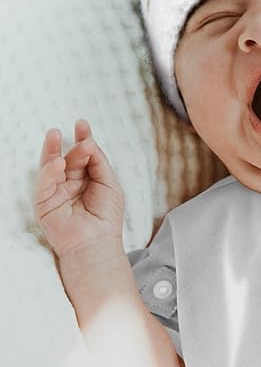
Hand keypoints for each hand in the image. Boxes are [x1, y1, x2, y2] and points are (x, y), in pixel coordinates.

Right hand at [33, 119, 124, 258]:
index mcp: (86, 178)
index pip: (82, 155)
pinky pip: (45, 183)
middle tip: (79, 132)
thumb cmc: (107, 216)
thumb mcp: (109, 183)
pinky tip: (57, 162)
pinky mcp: (45, 203)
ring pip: (52, 166)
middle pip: (69, 158)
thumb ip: (99, 162)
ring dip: (55, 151)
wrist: (98, 242)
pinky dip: (49, 171)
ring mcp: (56, 192)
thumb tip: (89, 142)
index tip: (82, 124)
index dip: (82, 139)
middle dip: (73, 144)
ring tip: (57, 136)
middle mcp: (70, 183)